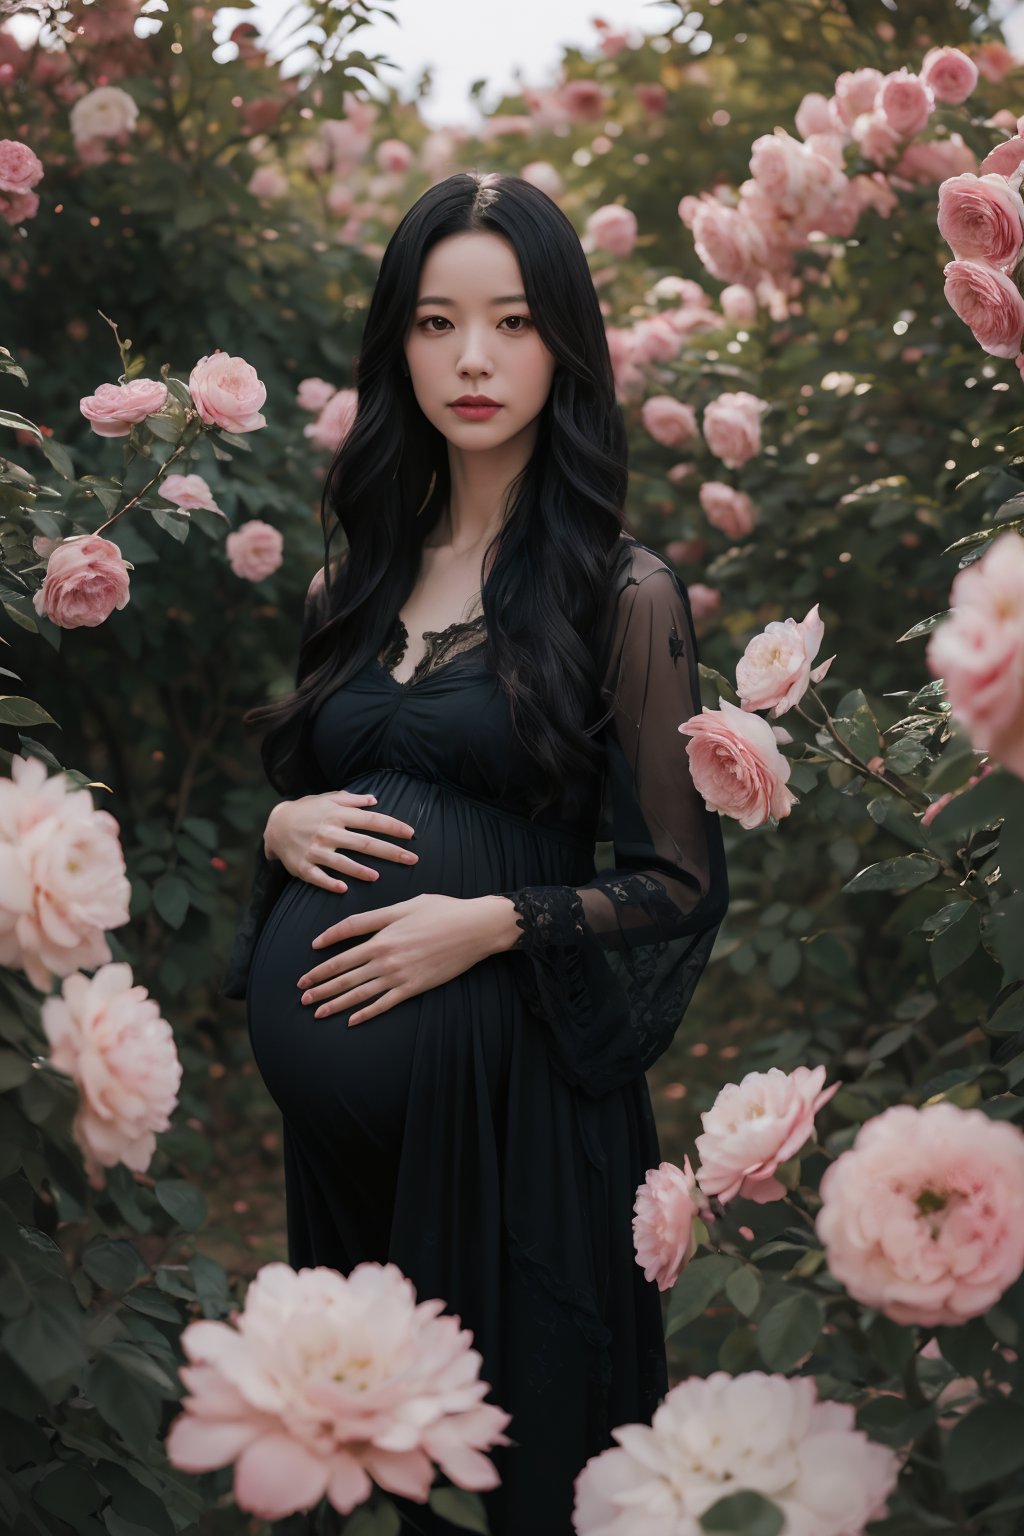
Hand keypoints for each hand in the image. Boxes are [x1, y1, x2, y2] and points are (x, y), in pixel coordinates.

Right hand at [265, 791, 417, 890]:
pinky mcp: (303, 866)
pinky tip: (344, 889)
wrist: (275, 824)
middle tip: (412, 859)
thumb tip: (375, 800)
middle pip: (364, 843)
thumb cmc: (307, 810)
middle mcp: (328, 831)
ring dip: (360, 870)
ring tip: (377, 877)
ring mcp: (315, 850)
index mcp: (338, 814)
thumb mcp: (328, 798)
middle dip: (390, 852)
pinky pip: (318, 877)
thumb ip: (352, 799)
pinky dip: (330, 883)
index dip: (393, 827)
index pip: (371, 821)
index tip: (411, 834)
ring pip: (341, 862)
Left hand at [296, 893, 495, 1025]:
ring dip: (337, 1004)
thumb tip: (341, 929)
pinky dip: (366, 1014)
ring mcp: (400, 976)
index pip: (341, 956)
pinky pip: (385, 1004)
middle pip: (345, 977)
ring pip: (360, 994)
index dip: (320, 966)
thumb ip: (371, 919)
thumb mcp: (403, 907)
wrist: (474, 928)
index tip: (305, 975)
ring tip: (318, 1012)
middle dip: (321, 989)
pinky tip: (352, 1022)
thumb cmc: (440, 911)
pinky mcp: (415, 988)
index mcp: (381, 938)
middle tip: (303, 999)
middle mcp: (386, 960)